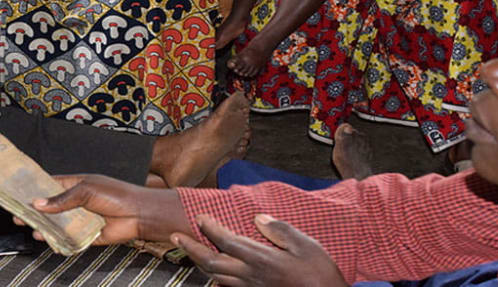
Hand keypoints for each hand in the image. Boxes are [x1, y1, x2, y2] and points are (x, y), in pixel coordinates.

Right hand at [17, 174, 188, 244]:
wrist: (139, 215)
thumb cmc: (117, 195)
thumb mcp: (86, 191)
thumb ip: (62, 198)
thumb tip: (39, 203)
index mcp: (76, 185)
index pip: (50, 185)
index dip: (35, 189)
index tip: (17, 192)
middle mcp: (76, 202)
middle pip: (51, 207)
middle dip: (34, 211)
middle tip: (17, 214)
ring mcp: (80, 219)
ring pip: (57, 223)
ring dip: (43, 226)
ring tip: (29, 227)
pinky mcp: (86, 234)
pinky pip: (68, 238)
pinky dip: (56, 239)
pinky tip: (45, 239)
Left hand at [174, 214, 347, 286]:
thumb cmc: (319, 273)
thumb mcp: (305, 245)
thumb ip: (279, 229)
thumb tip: (258, 218)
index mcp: (262, 259)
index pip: (226, 241)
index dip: (210, 228)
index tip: (200, 217)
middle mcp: (251, 275)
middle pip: (212, 262)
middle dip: (192, 248)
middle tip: (177, 236)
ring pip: (216, 277)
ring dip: (200, 263)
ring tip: (190, 250)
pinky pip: (227, 286)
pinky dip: (215, 276)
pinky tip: (214, 270)